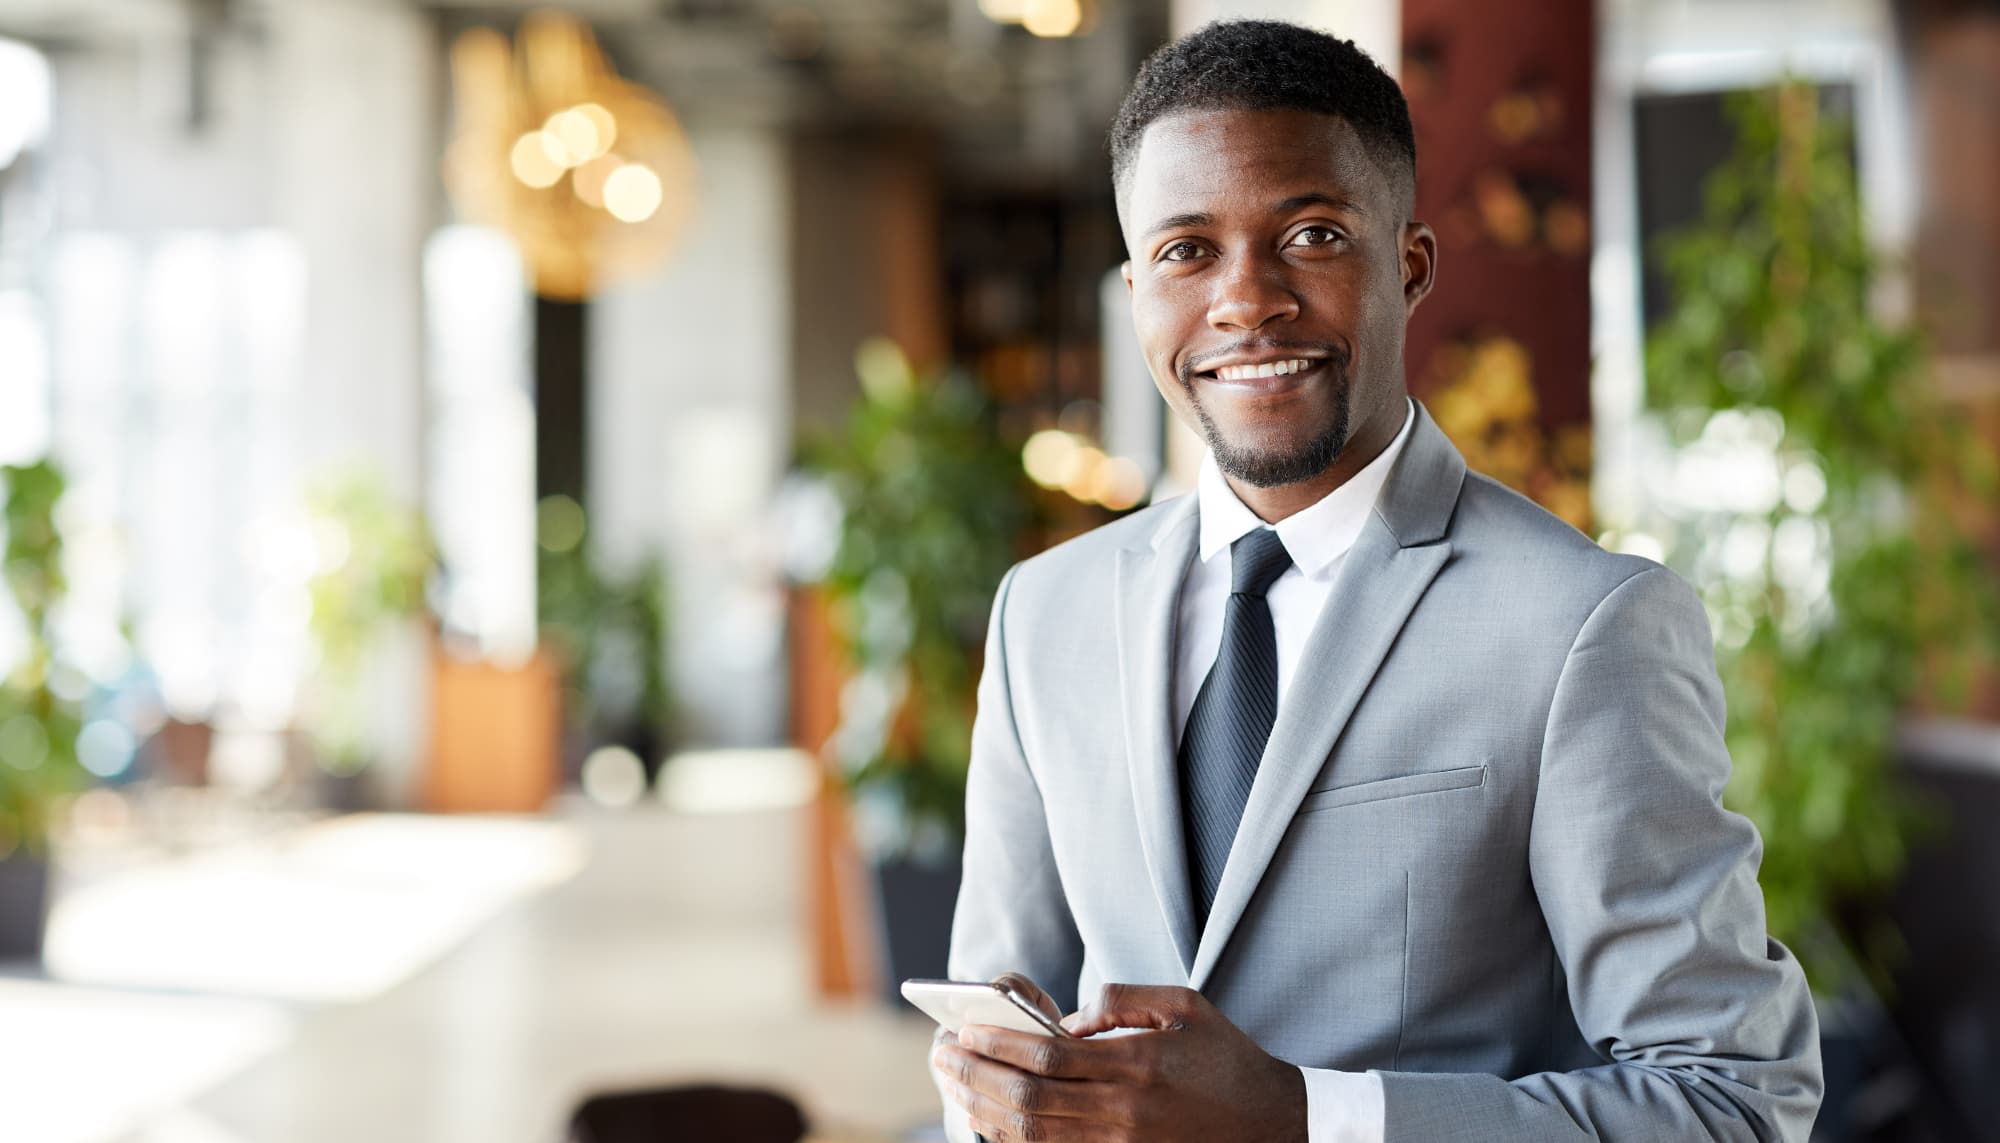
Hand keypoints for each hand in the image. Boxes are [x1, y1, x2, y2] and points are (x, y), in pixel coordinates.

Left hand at [933, 983, 1306, 1142]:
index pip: (1049, 1057)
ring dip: (985, 1110)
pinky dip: (1015, 1141)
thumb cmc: (1228, 1060)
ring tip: (954, 1087)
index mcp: (1138, 1063)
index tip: (965, 1029)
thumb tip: (1072, 1016)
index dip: (998, 1045)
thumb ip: (1126, 999)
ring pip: (1035, 1135)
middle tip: (942, 1056)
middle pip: (1030, 1099)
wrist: (1273, 1124)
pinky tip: (990, 1122)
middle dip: (977, 1077)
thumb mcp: (1188, 1007)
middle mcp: (1124, 1110)